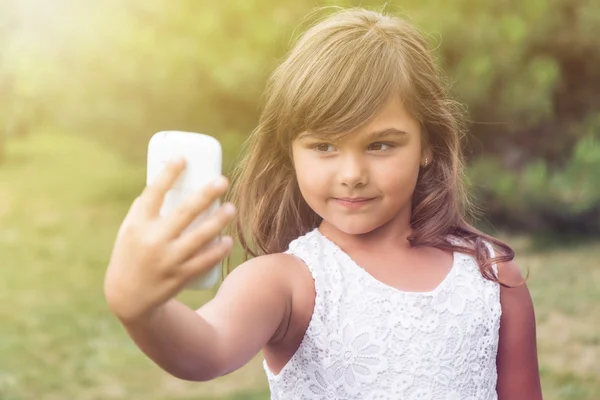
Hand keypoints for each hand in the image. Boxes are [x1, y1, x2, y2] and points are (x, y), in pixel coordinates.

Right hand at [103, 157, 234, 322]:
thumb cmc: (131, 253)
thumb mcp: (130, 230)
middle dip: (206, 194)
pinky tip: (228, 240)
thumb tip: (171, 182)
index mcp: (138, 225)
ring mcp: (168, 260)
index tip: (183, 158)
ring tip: (231, 207)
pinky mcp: (180, 277)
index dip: (168, 174)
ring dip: (219, 221)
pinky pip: (205, 260)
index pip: (153, 193)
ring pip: (200, 237)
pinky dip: (218, 250)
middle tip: (223, 180)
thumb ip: (147, 209)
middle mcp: (153, 241)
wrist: (127, 296)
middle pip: (184, 212)